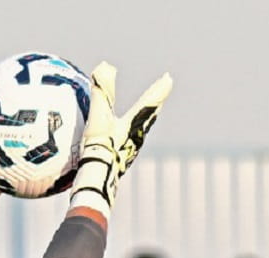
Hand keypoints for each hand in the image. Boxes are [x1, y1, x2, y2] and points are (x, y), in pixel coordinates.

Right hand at [68, 62, 173, 220]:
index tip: (169, 78)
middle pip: (150, 116)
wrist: (98, 181)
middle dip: (156, 102)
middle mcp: (136, 137)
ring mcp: (130, 150)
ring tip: (148, 112)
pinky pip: (130, 141)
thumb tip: (106, 65)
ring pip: (142, 129)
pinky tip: (124, 137)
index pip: (149, 102)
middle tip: (164, 91)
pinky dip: (131, 132)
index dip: (159, 89)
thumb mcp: (98, 116)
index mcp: (133, 124)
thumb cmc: (100, 147)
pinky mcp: (122, 159)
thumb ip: (101, 90)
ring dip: (146, 118)